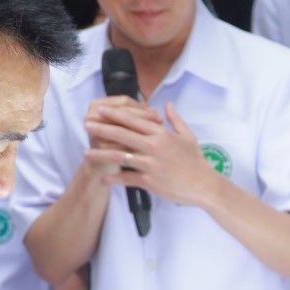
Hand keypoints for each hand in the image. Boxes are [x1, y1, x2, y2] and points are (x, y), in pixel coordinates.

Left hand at [88, 98, 221, 208]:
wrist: (203, 185)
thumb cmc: (196, 160)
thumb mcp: (187, 135)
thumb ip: (175, 119)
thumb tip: (167, 104)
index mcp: (161, 133)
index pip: (133, 120)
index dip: (115, 114)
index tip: (100, 110)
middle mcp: (153, 146)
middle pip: (122, 134)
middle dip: (102, 129)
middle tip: (86, 124)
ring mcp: (150, 164)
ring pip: (120, 156)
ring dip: (101, 154)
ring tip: (86, 153)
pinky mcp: (149, 181)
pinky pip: (127, 178)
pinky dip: (113, 179)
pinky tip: (103, 179)